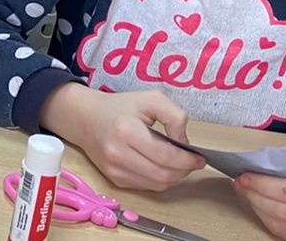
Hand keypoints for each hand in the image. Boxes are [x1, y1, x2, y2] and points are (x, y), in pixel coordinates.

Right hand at [40, 84, 203, 191]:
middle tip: (191, 162)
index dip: (187, 160)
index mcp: (126, 130)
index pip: (165, 156)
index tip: (199, 157)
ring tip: (177, 164)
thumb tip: (184, 142)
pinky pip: (146, 186)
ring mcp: (114, 169)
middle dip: (184, 170)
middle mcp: (117, 153)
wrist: (86, 118)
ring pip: (157, 184)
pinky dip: (159, 180)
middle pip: (163, 174)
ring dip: (173, 177)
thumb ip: (174, 116)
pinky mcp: (114, 179)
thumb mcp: (150, 99)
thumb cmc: (120, 107)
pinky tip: (160, 166)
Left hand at [235, 143, 285, 240]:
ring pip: (282, 226)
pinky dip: (270, 220)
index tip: (243, 175)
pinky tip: (263, 206)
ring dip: (259, 209)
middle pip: (283, 211)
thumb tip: (258, 162)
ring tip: (249, 193)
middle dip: (256, 196)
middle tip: (241, 183)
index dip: (261, 184)